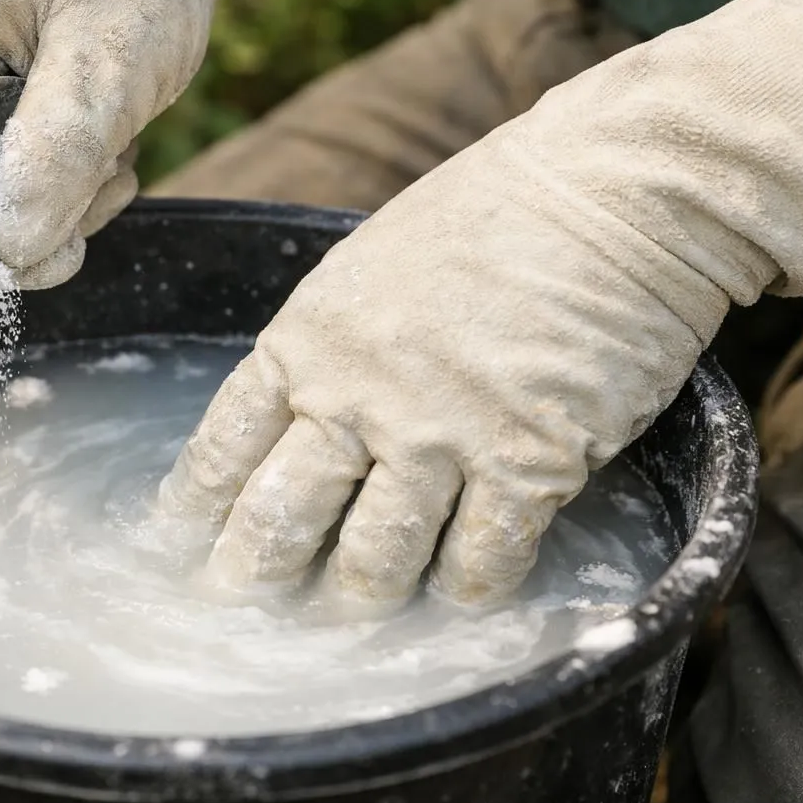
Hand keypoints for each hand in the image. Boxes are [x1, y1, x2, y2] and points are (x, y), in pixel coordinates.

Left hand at [159, 0, 802, 607]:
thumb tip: (308, 408)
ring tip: (357, 616)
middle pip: (279, 523)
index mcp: (308, 339)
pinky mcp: (529, 463)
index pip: (223, 450)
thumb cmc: (502, 209)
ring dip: (361, 599)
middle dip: (256, 580)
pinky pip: (480, 563)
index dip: (197, 514)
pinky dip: (466, 589)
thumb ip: (333, 342)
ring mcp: (441, 435)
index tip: (182, 550)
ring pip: (373, 562)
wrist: (619, 185)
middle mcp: (357, 395)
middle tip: (249, 616)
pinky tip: (464, 593)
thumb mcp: (375, 263)